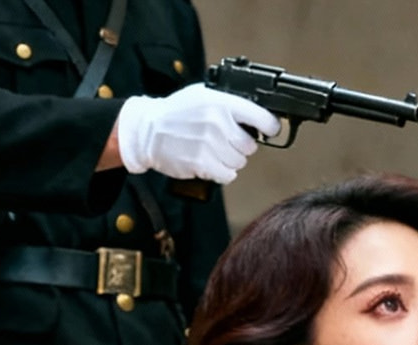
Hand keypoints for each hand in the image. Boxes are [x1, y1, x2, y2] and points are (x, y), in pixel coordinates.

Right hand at [113, 83, 280, 183]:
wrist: (147, 131)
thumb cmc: (177, 112)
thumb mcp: (202, 95)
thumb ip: (229, 102)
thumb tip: (259, 112)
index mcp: (221, 102)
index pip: (262, 118)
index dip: (270, 127)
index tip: (270, 130)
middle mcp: (217, 122)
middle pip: (250, 146)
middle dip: (241, 146)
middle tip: (225, 141)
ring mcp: (209, 144)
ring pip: (239, 162)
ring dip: (230, 160)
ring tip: (212, 150)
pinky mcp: (202, 163)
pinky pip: (228, 175)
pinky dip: (221, 172)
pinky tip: (208, 162)